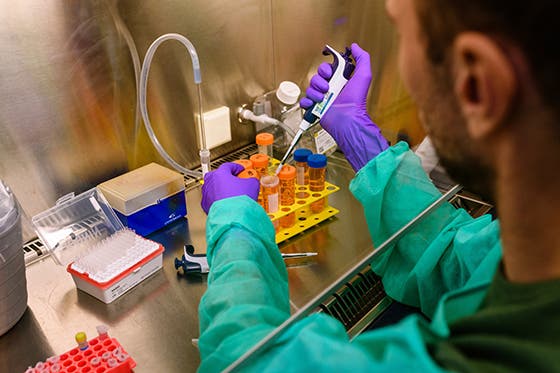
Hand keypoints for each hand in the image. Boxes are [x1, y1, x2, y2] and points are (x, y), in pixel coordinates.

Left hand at [201, 163, 259, 213]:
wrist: (232, 217)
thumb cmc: (239, 200)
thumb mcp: (252, 185)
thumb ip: (251, 179)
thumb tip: (252, 180)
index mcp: (220, 173)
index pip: (228, 166)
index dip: (236, 167)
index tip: (240, 170)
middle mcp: (210, 182)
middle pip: (218, 175)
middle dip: (226, 177)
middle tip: (235, 181)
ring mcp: (207, 194)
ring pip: (213, 188)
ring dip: (221, 189)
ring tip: (231, 193)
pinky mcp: (205, 205)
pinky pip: (212, 199)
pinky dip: (218, 199)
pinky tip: (226, 203)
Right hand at [300, 43, 388, 170]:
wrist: (348, 118)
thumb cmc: (356, 100)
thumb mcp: (363, 75)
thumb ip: (362, 58)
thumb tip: (355, 47)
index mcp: (339, 80)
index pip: (325, 69)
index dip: (325, 69)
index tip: (329, 73)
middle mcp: (330, 89)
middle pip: (316, 78)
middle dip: (319, 81)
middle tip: (327, 87)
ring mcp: (322, 99)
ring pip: (310, 89)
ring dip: (315, 92)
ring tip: (324, 98)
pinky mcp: (316, 109)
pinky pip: (305, 102)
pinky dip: (307, 102)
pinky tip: (314, 103)